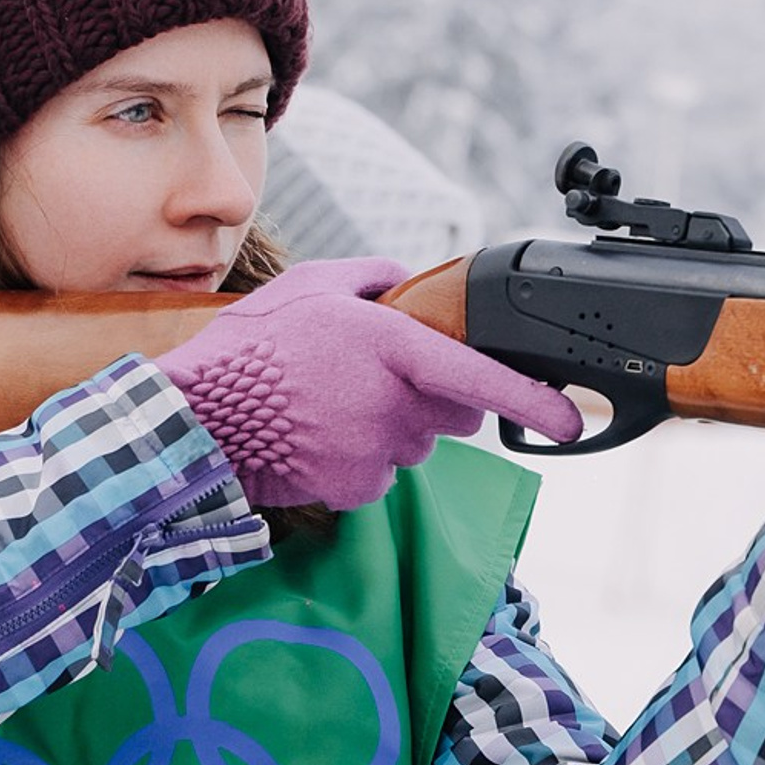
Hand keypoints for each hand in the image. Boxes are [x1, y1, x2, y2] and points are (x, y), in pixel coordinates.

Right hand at [157, 257, 581, 509]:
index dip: (532, 404)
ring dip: (389, 430)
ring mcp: (376, 449)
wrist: (194, 416)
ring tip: (328, 407)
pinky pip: (380, 477)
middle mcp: (392, 401)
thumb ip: (372, 277)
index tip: (570, 423)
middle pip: (453, 413)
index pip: (480, 376)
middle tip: (374, 383)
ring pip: (415, 446)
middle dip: (433, 401)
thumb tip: (404, 278)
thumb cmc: (249, 348)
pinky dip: (358, 463)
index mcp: (391, 347)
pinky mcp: (356, 487)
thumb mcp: (310, 285)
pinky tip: (318, 440)